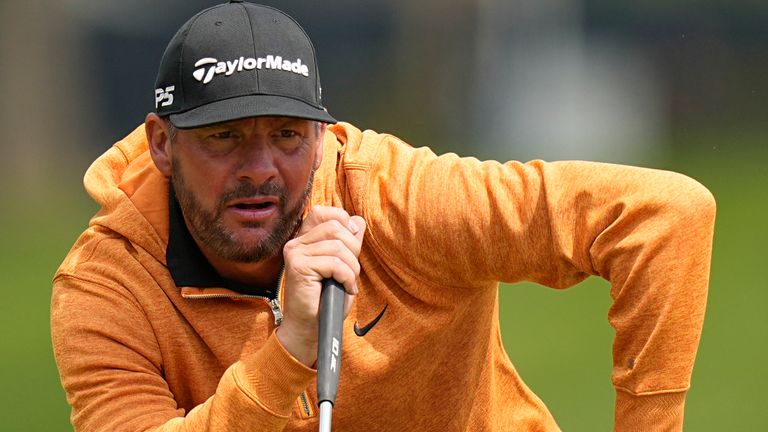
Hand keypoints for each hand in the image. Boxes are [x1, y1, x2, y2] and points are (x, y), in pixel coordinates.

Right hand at [276, 206, 365, 366]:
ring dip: (351, 267)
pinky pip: (334, 263)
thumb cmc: (327, 299)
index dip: (344, 222)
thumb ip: (349, 242)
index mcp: (305, 238)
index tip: (351, 246)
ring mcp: (295, 253)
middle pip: (336, 226)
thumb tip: (358, 221)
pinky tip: (346, 289)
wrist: (310, 327)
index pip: (325, 212)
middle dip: (353, 249)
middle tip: (351, 271)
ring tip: (348, 283)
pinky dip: (347, 277)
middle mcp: (296, 242)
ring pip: (337, 246)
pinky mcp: (298, 267)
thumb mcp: (343, 265)